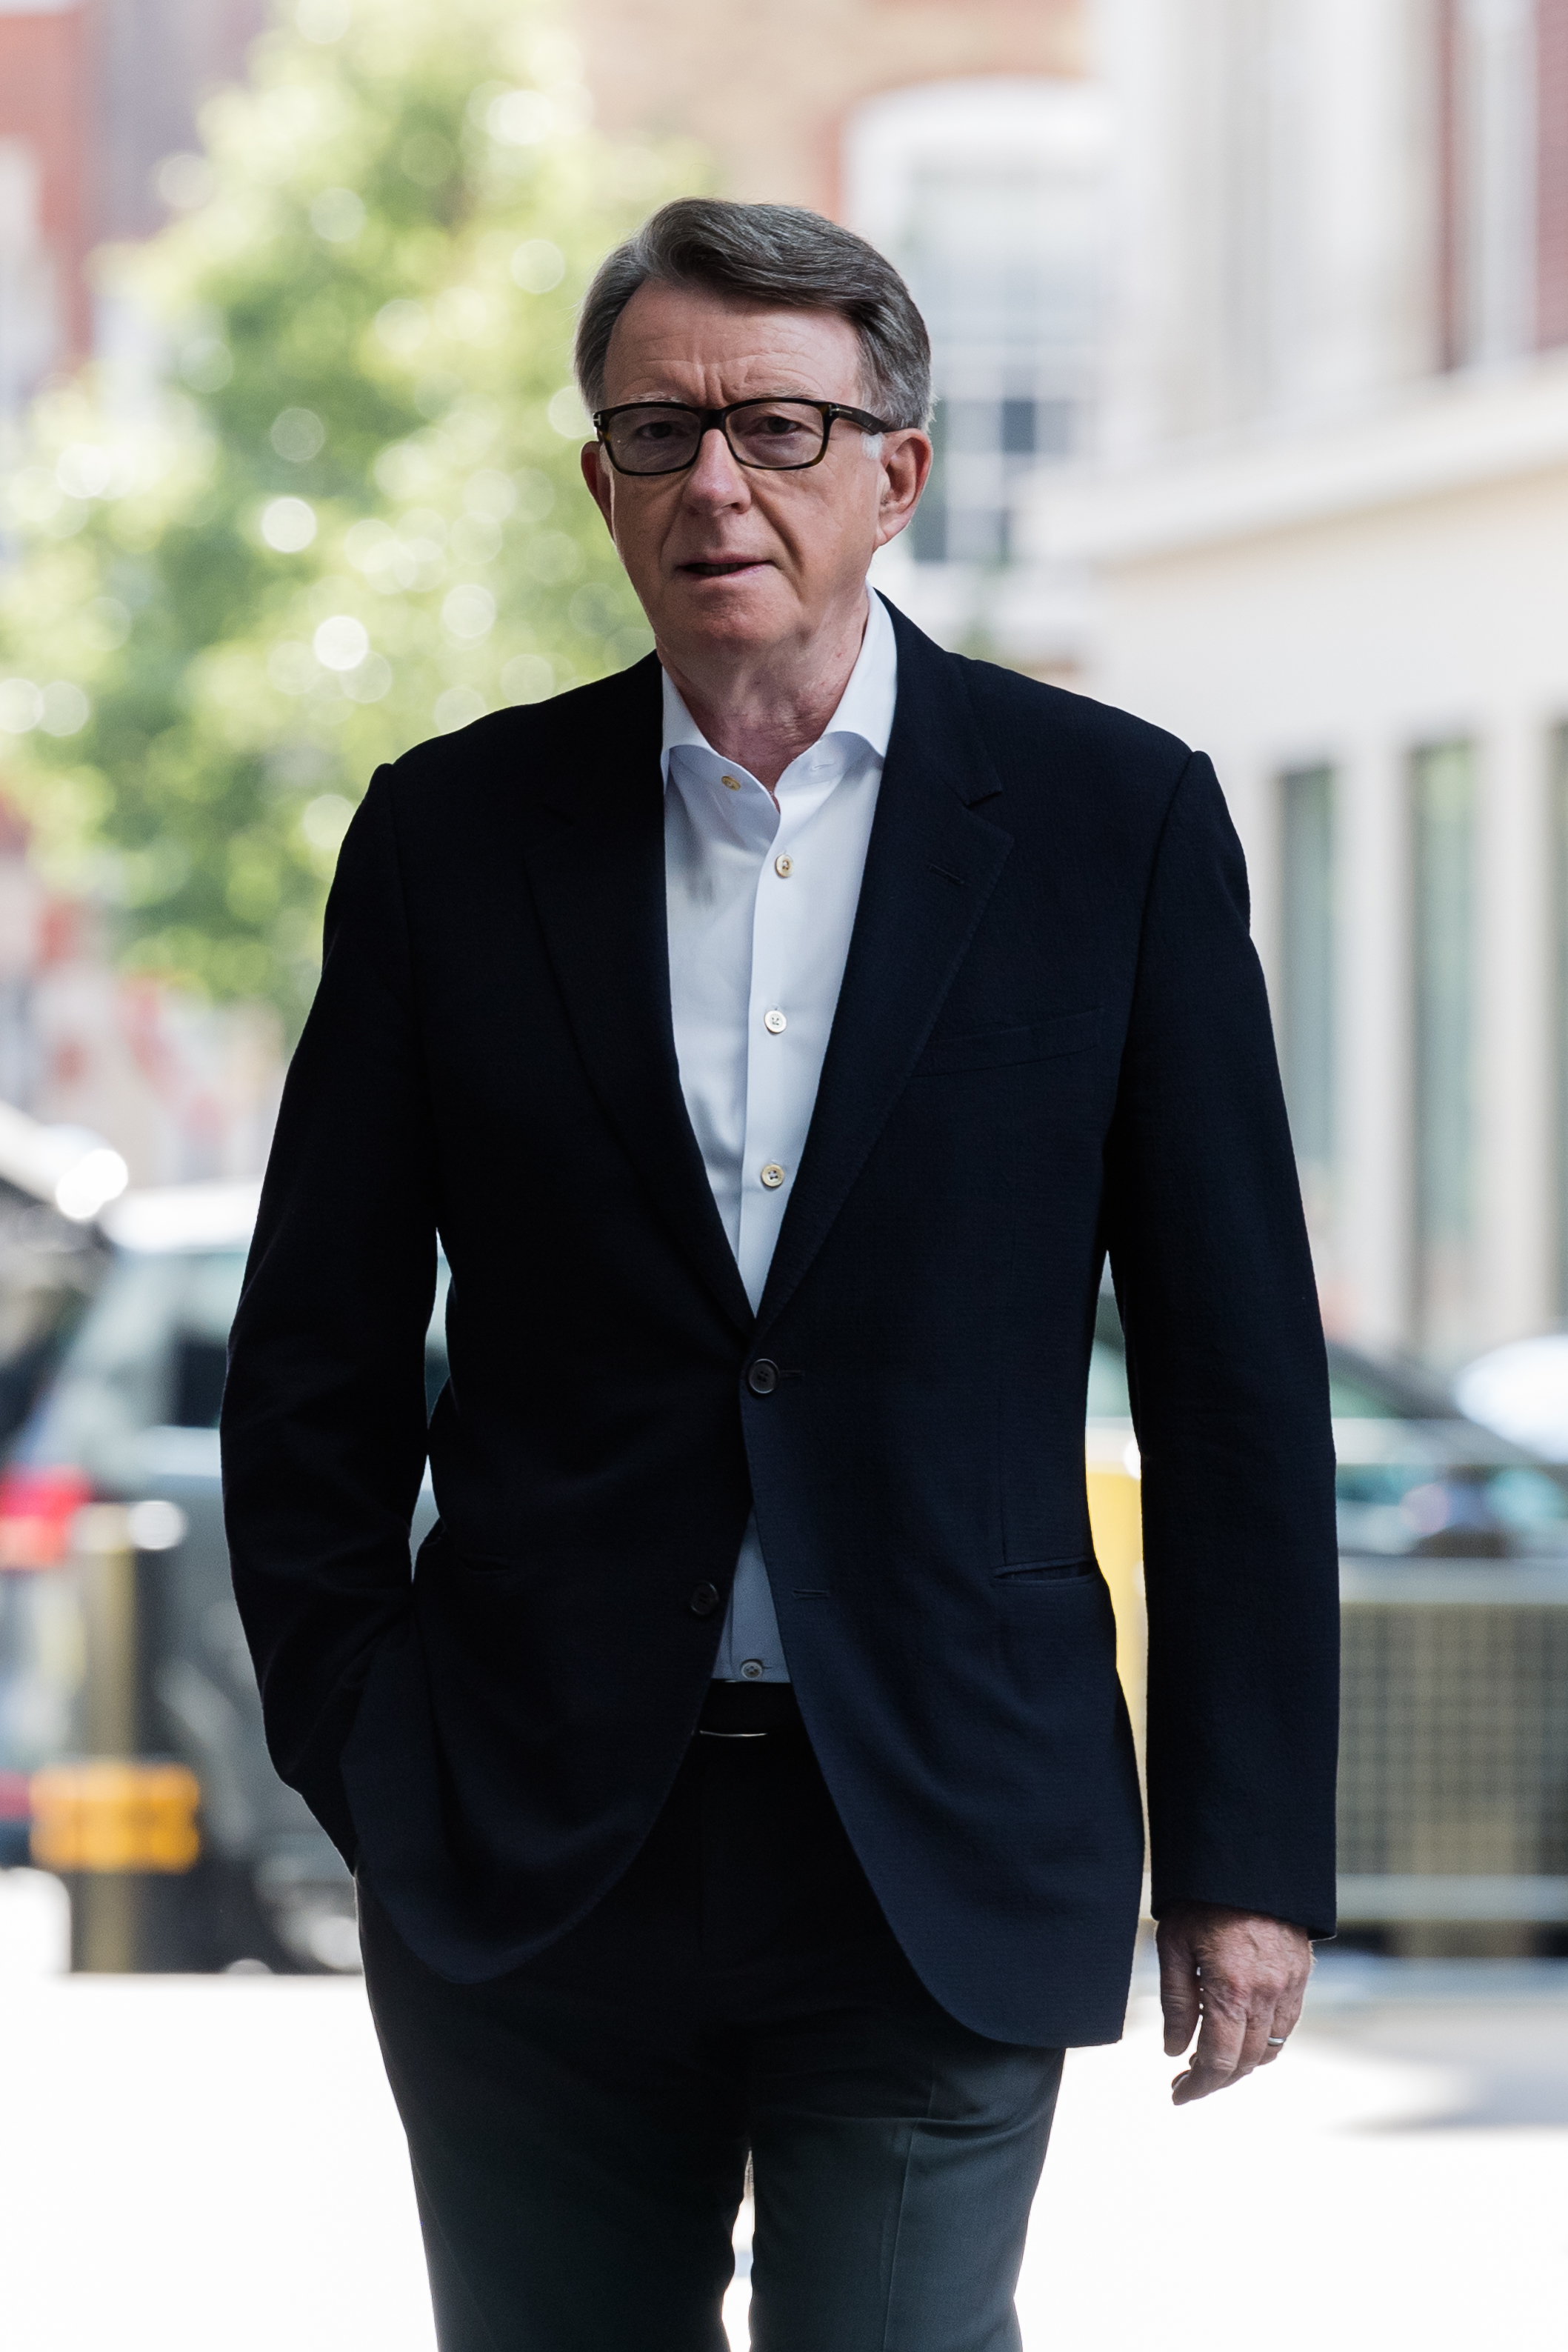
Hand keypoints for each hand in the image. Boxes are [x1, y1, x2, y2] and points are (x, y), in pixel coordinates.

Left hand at [1157, 1901, 1311, 2105]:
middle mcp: (1266, 1995)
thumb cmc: (1201, 1900)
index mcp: (1231, 1991)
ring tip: (1210, 2062)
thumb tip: (1175, 2050)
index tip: (1178, 2095)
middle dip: (1215, 2080)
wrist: (1248, 1862)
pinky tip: (1240, 2036)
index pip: (1219, 2061)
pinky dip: (1264, 2041)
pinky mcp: (1300, 1975)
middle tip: (1186, 2081)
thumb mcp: (1173, 1945)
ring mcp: (1289, 1986)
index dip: (1198, 2086)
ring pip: (1269, 2048)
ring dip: (1241, 2065)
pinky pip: (1286, 2025)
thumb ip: (1177, 2002)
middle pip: (1245, 2062)